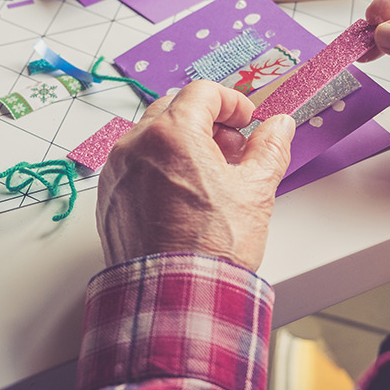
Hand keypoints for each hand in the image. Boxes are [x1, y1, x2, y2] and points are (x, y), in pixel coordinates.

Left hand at [95, 80, 295, 271]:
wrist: (176, 297)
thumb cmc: (211, 248)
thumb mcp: (255, 191)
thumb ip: (269, 148)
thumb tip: (279, 127)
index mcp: (172, 134)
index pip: (203, 92)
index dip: (232, 102)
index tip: (247, 121)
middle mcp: (136, 145)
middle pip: (173, 108)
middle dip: (207, 121)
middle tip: (231, 147)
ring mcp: (117, 171)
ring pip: (151, 136)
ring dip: (182, 142)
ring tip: (210, 174)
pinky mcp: (109, 196)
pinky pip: (135, 164)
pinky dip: (159, 166)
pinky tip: (183, 194)